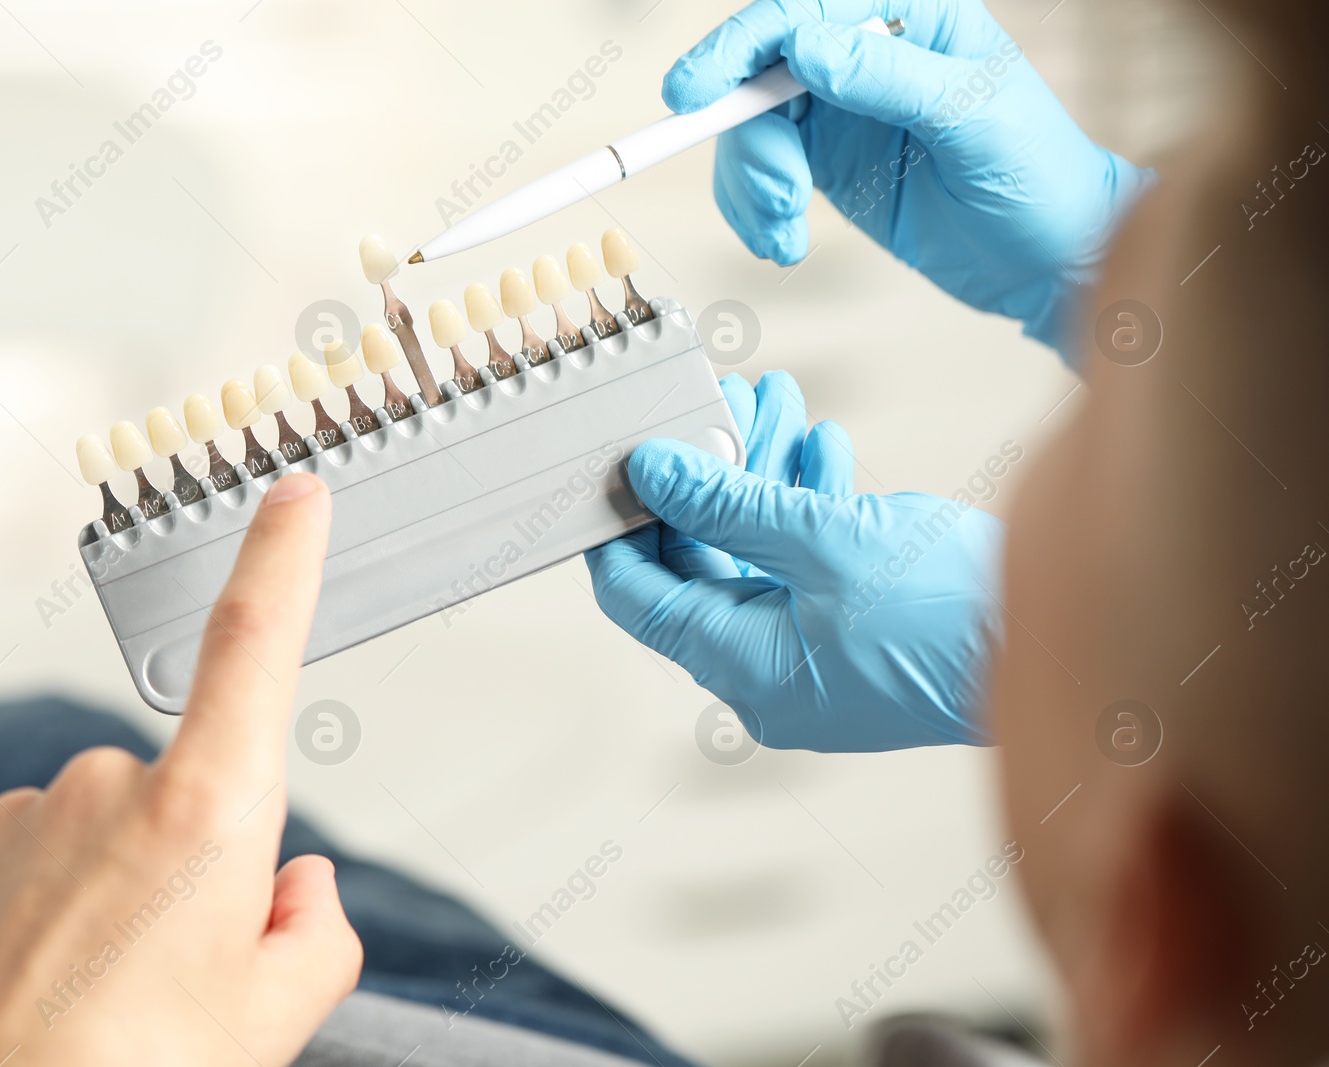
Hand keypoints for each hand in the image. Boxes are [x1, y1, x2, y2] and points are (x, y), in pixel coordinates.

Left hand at [0, 474, 360, 1065]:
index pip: (254, 647)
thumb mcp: (272, 1025)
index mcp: (205, 816)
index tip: (294, 492)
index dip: (282, 559)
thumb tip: (296, 887)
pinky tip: (29, 997)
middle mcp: (102, 791)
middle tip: (177, 974)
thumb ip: (315, 934)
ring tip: (93, 1004)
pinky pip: (20, 868)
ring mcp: (12, 823)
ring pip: (98, 837)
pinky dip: (38, 918)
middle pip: (185, 794)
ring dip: (110, 895)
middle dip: (194, 862)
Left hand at [586, 373, 1003, 750]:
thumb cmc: (956, 615)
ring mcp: (814, 655)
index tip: (603, 462)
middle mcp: (768, 672)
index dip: (616, 525)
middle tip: (713, 399)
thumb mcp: (825, 539)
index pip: (639, 596)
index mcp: (743, 667)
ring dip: (763, 474)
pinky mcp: (856, 632)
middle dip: (709, 473)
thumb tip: (652, 470)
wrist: (1079, 639)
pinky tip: (822, 443)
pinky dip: (807, 505)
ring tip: (773, 395)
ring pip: (758, 552)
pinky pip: (807, 565)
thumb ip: (729, 501)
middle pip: (701, 562)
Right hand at [664, 0, 1153, 351]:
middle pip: (759, 73)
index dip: (739, 45)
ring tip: (783, 231)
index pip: (802, 10)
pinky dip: (755, 210)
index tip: (696, 92)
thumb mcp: (972, 120)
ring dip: (751, 186)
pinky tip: (782, 240)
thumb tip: (806, 50)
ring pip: (751, 128)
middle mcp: (867, 55)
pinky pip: (762, 173)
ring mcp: (843, 110)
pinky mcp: (829, 163)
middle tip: (774, 197)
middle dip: (748, 140)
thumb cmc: (1038, 177)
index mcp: (909, 16)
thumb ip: (889, 80)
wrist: (1050, 259)